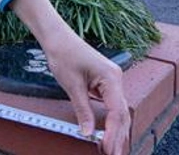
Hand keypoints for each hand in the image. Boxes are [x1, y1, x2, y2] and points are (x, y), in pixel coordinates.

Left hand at [45, 31, 129, 154]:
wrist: (56, 36)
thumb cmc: (63, 54)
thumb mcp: (71, 85)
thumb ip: (82, 110)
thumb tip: (87, 133)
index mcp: (111, 77)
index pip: (117, 112)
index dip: (112, 133)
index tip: (107, 148)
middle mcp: (116, 79)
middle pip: (122, 114)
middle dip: (117, 136)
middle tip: (111, 154)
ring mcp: (112, 80)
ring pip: (118, 111)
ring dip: (115, 130)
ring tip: (110, 148)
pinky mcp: (105, 81)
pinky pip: (110, 104)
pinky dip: (109, 119)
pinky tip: (106, 132)